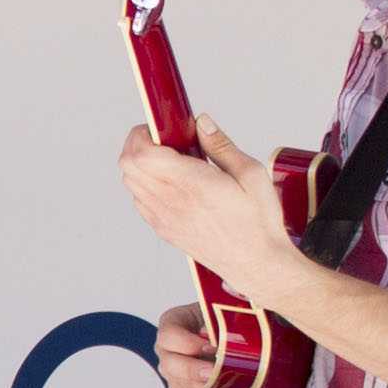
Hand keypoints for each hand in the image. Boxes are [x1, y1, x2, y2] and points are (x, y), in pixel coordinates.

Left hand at [118, 114, 299, 298]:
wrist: (256, 263)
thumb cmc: (258, 223)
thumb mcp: (252, 174)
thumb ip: (221, 146)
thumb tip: (202, 123)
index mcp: (192, 184)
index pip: (142, 154)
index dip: (143, 134)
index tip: (160, 127)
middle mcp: (171, 202)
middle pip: (128, 165)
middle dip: (138, 144)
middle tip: (164, 139)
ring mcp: (163, 218)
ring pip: (130, 183)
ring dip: (141, 164)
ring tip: (170, 160)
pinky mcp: (163, 230)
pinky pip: (140, 201)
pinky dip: (146, 185)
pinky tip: (172, 183)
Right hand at [155, 300, 224, 387]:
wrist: (233, 330)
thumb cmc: (226, 317)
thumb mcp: (224, 309)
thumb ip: (223, 315)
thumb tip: (221, 331)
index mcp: (172, 322)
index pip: (169, 335)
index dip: (188, 343)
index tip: (211, 346)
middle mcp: (167, 347)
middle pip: (169, 363)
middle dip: (193, 369)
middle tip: (214, 371)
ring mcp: (172, 369)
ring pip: (178, 383)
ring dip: (200, 385)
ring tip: (222, 383)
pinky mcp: (183, 386)